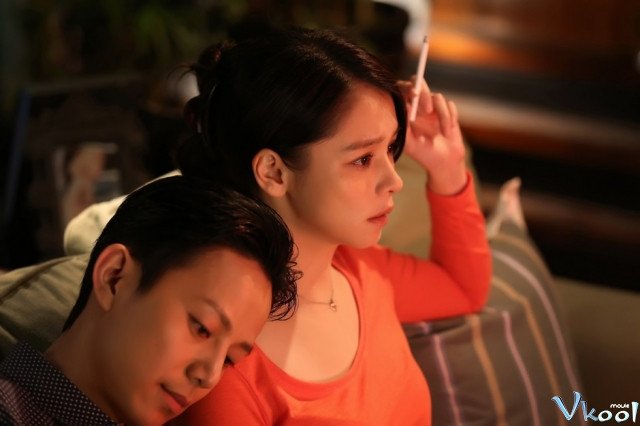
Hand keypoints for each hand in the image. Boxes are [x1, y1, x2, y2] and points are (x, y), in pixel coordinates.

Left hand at [398, 78, 467, 194]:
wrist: (443, 161)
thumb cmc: (422, 153)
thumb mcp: (409, 143)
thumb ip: (404, 125)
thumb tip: (403, 107)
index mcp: (405, 110)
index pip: (401, 89)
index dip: (406, 87)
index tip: (414, 95)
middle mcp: (417, 105)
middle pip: (419, 84)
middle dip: (424, 94)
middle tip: (427, 111)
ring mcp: (433, 106)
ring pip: (438, 97)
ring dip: (442, 116)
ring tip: (443, 133)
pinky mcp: (447, 109)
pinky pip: (450, 105)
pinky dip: (450, 118)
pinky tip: (448, 132)